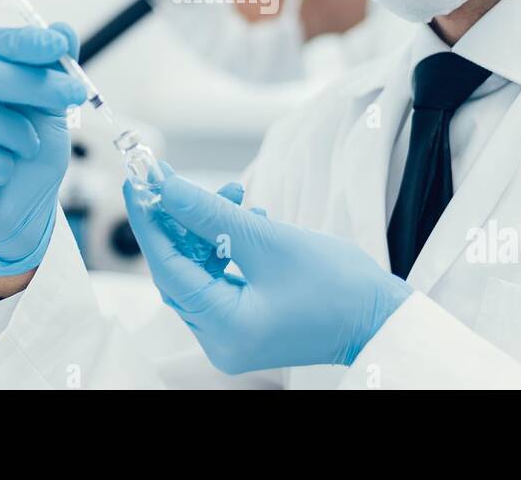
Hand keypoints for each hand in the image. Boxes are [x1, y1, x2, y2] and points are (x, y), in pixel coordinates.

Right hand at [0, 25, 86, 274]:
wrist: (18, 209)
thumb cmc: (27, 152)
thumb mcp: (49, 108)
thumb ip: (52, 71)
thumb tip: (64, 29)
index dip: (20, 41)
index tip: (57, 45)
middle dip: (31, 83)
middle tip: (72, 93)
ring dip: (17, 133)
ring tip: (30, 146)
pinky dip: (1, 163)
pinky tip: (5, 170)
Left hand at [123, 167, 411, 372]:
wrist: (382, 316)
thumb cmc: (338, 285)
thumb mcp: (268, 240)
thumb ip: (208, 213)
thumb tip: (164, 186)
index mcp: (224, 328)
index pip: (168, 268)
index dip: (150, 222)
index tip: (137, 182)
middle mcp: (221, 340)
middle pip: (180, 272)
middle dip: (179, 223)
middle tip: (173, 180)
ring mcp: (233, 336)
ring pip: (201, 272)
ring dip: (207, 231)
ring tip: (231, 195)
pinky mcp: (246, 325)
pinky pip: (221, 280)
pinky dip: (225, 248)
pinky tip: (246, 218)